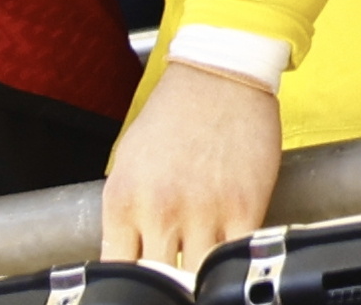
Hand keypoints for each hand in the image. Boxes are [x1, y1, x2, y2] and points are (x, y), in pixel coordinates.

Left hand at [97, 61, 281, 274]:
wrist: (216, 77)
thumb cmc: (171, 117)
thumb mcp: (128, 164)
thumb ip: (128, 214)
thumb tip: (127, 258)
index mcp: (122, 199)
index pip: (116, 269)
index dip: (129, 288)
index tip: (137, 290)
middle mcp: (159, 210)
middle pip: (158, 282)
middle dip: (166, 290)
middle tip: (173, 287)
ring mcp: (203, 213)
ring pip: (200, 279)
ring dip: (200, 283)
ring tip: (202, 280)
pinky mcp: (245, 210)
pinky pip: (239, 260)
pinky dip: (235, 271)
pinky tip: (232, 270)